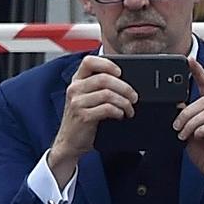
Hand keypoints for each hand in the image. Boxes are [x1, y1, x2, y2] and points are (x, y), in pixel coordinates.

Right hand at [50, 53, 136, 168]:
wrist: (70, 142)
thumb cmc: (82, 119)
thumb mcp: (87, 99)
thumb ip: (99, 87)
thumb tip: (125, 82)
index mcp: (77, 81)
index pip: (89, 61)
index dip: (107, 64)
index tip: (120, 72)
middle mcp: (75, 89)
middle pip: (104, 79)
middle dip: (124, 88)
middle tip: (134, 97)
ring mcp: (77, 102)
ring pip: (108, 94)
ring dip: (124, 102)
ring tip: (129, 109)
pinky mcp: (82, 116)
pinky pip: (107, 109)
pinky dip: (118, 112)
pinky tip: (120, 115)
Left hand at [174, 56, 203, 200]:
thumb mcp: (192, 134)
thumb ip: (187, 119)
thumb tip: (177, 106)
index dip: (199, 72)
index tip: (190, 61)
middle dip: (186, 112)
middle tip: (177, 126)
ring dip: (191, 122)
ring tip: (184, 134)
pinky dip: (200, 129)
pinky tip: (196, 137)